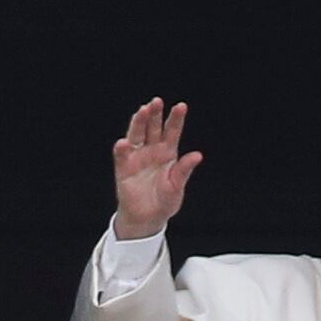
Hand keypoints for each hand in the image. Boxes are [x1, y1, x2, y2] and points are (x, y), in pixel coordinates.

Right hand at [112, 99, 202, 239]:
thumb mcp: (177, 187)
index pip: (172, 131)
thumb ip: (184, 170)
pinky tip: (124, 142)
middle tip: (157, 102)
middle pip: (153, 128)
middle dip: (155, 114)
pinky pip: (122, 156)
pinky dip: (122, 149)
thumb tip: (198, 155)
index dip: (176, 119)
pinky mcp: (124, 168)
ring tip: (142, 111)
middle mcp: (152, 150)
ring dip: (139, 123)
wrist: (147, 219)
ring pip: (137, 135)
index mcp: (168, 153)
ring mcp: (137, 157)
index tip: (181, 106)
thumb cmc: (164, 202)